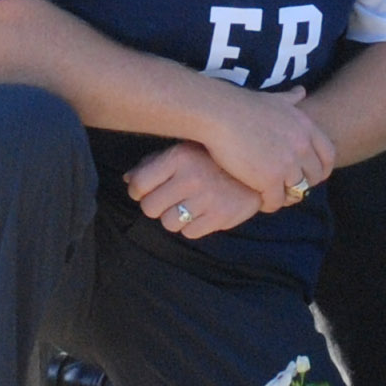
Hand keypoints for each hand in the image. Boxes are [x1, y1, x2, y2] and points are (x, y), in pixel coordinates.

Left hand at [123, 141, 263, 239]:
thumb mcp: (183, 151)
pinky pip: (189, 233)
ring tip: (186, 207)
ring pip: (168, 224)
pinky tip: (201, 213)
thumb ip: (153, 164)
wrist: (257, 170)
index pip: (138, 185)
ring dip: (174, 218)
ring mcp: (207, 198)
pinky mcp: (220, 216)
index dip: (138, 191)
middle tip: (167, 200)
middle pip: (149, 208)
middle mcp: (191, 177)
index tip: (145, 191)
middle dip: (155, 206)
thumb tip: (128, 179)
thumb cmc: (212, 160)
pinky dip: (192, 227)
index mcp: (178, 157)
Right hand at [191, 79, 335, 212]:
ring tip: (271, 195)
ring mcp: (287, 164)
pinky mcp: (269, 179)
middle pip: (314, 177)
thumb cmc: (241, 105)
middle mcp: (301, 146)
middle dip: (303, 185)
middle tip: (286, 188)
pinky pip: (276, 201)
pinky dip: (268, 204)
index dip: (321, 169)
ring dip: (285, 196)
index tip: (308, 175)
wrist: (218, 113)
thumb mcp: (273, 99)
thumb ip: (290, 98)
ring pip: (296, 192)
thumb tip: (301, 92)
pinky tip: (259, 199)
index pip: (328, 155)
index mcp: (305, 128)